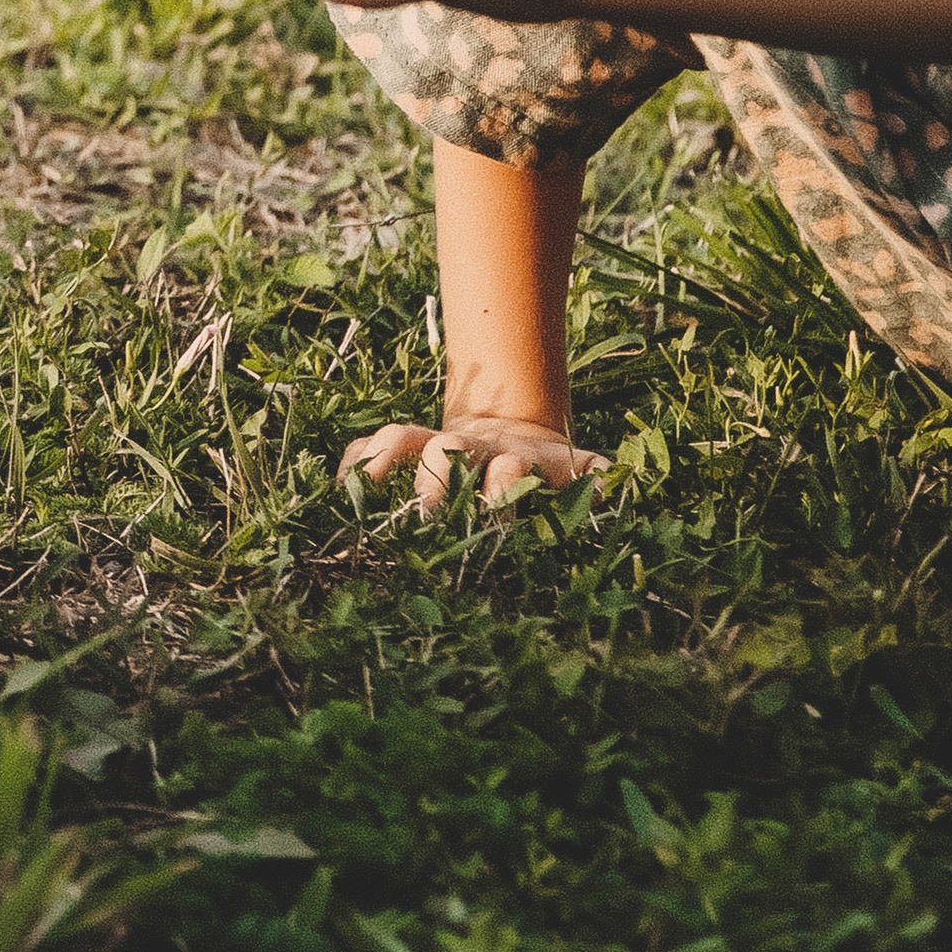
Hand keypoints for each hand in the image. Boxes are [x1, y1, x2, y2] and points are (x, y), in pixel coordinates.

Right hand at [340, 413, 607, 511]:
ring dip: (384, 461)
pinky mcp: (406, 447)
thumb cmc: (547, 467)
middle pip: (448, 450)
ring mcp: (434, 444)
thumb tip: (614, 480)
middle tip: (425, 515)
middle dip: (436, 478)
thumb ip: (595, 474)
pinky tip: (337, 490)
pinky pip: (369, 446)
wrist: (514, 432)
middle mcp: (470, 448)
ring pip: (402, 438)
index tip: (494, 519)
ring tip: (362, 492)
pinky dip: (352, 462)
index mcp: (513, 458)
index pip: (506, 469)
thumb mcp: (575, 468)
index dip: (502, 489)